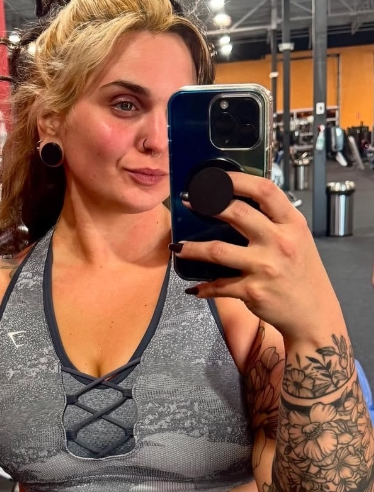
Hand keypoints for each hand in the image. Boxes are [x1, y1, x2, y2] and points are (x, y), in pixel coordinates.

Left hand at [173, 171, 339, 338]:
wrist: (312, 314)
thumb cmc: (301, 274)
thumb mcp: (297, 239)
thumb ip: (274, 222)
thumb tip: (236, 204)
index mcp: (292, 224)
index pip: (264, 190)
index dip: (236, 179)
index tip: (214, 177)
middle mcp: (280, 242)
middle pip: (236, 213)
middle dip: (206, 204)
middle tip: (188, 201)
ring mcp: (265, 267)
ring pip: (217, 250)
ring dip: (191, 248)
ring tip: (178, 247)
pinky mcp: (252, 291)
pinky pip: (218, 286)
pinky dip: (203, 287)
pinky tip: (195, 288)